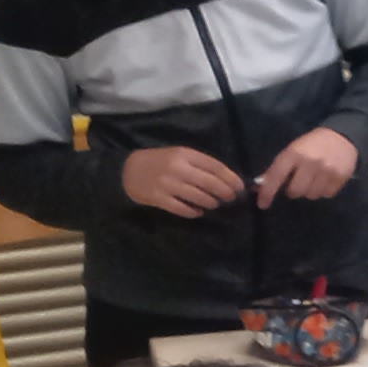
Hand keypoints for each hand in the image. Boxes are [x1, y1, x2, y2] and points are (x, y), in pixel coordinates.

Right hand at [121, 144, 243, 215]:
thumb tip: (226, 178)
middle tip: (231, 198)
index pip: (215, 167)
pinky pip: (181, 208)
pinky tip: (198, 212)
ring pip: (198, 196)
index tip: (240, 187)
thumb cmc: (160, 162)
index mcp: (185, 154)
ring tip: (215, 204)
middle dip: (224, 192)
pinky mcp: (158, 198)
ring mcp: (167, 184)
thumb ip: (200, 164)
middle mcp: (177, 168)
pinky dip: (193, 212)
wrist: (127, 170)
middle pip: (209, 182)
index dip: (231, 178)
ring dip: (211, 202)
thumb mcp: (180, 155)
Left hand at [256, 126, 359, 206]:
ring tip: (314, 180)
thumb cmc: (312, 144)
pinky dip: (323, 191)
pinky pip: (327, 194)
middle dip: (294, 191)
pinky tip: (325, 180)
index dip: (268, 192)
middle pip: (296, 191)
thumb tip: (262, 186)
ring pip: (312, 195)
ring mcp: (327, 170)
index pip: (276, 176)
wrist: (342, 136)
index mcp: (294, 154)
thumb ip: (279, 168)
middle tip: (298, 183)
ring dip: (309, 191)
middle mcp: (310, 162)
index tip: (263, 204)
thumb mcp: (292, 151)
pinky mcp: (341, 177)